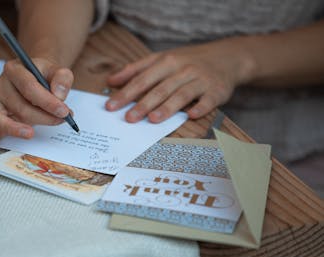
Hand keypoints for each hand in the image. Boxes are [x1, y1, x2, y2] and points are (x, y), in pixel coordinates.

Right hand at [0, 58, 73, 148]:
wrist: (35, 77)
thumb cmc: (43, 75)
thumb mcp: (56, 70)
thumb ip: (62, 78)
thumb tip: (58, 95)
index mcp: (14, 70)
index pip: (29, 87)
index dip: (47, 102)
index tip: (64, 112)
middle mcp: (0, 84)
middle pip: (19, 106)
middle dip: (42, 117)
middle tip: (61, 120)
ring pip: (3, 118)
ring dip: (17, 128)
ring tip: (31, 133)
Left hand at [105, 39, 250, 122]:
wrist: (226, 57)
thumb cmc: (187, 61)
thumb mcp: (161, 59)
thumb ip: (135, 69)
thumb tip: (110, 80)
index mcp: (167, 62)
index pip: (142, 79)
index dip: (126, 93)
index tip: (111, 106)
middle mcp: (183, 70)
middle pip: (160, 89)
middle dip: (143, 104)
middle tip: (129, 118)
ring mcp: (201, 80)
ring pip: (181, 94)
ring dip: (167, 107)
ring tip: (152, 119)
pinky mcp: (217, 90)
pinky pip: (208, 100)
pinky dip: (201, 108)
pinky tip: (191, 116)